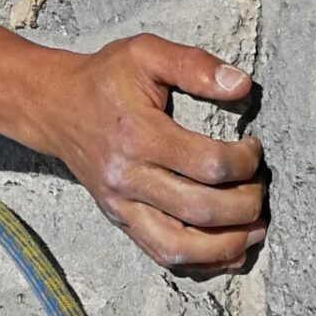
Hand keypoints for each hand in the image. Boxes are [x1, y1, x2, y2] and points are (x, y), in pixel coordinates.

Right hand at [34, 34, 266, 275]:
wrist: (55, 106)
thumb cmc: (105, 78)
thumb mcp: (145, 53)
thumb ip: (193, 65)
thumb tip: (242, 85)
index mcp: (138, 134)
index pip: (207, 164)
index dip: (245, 162)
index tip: (254, 147)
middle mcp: (127, 177)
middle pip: (201, 210)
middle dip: (246, 205)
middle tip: (260, 188)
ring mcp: (120, 205)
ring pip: (180, 247)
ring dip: (228, 245)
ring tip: (255, 228)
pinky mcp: (119, 220)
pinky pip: (161, 255)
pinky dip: (200, 262)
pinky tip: (227, 249)